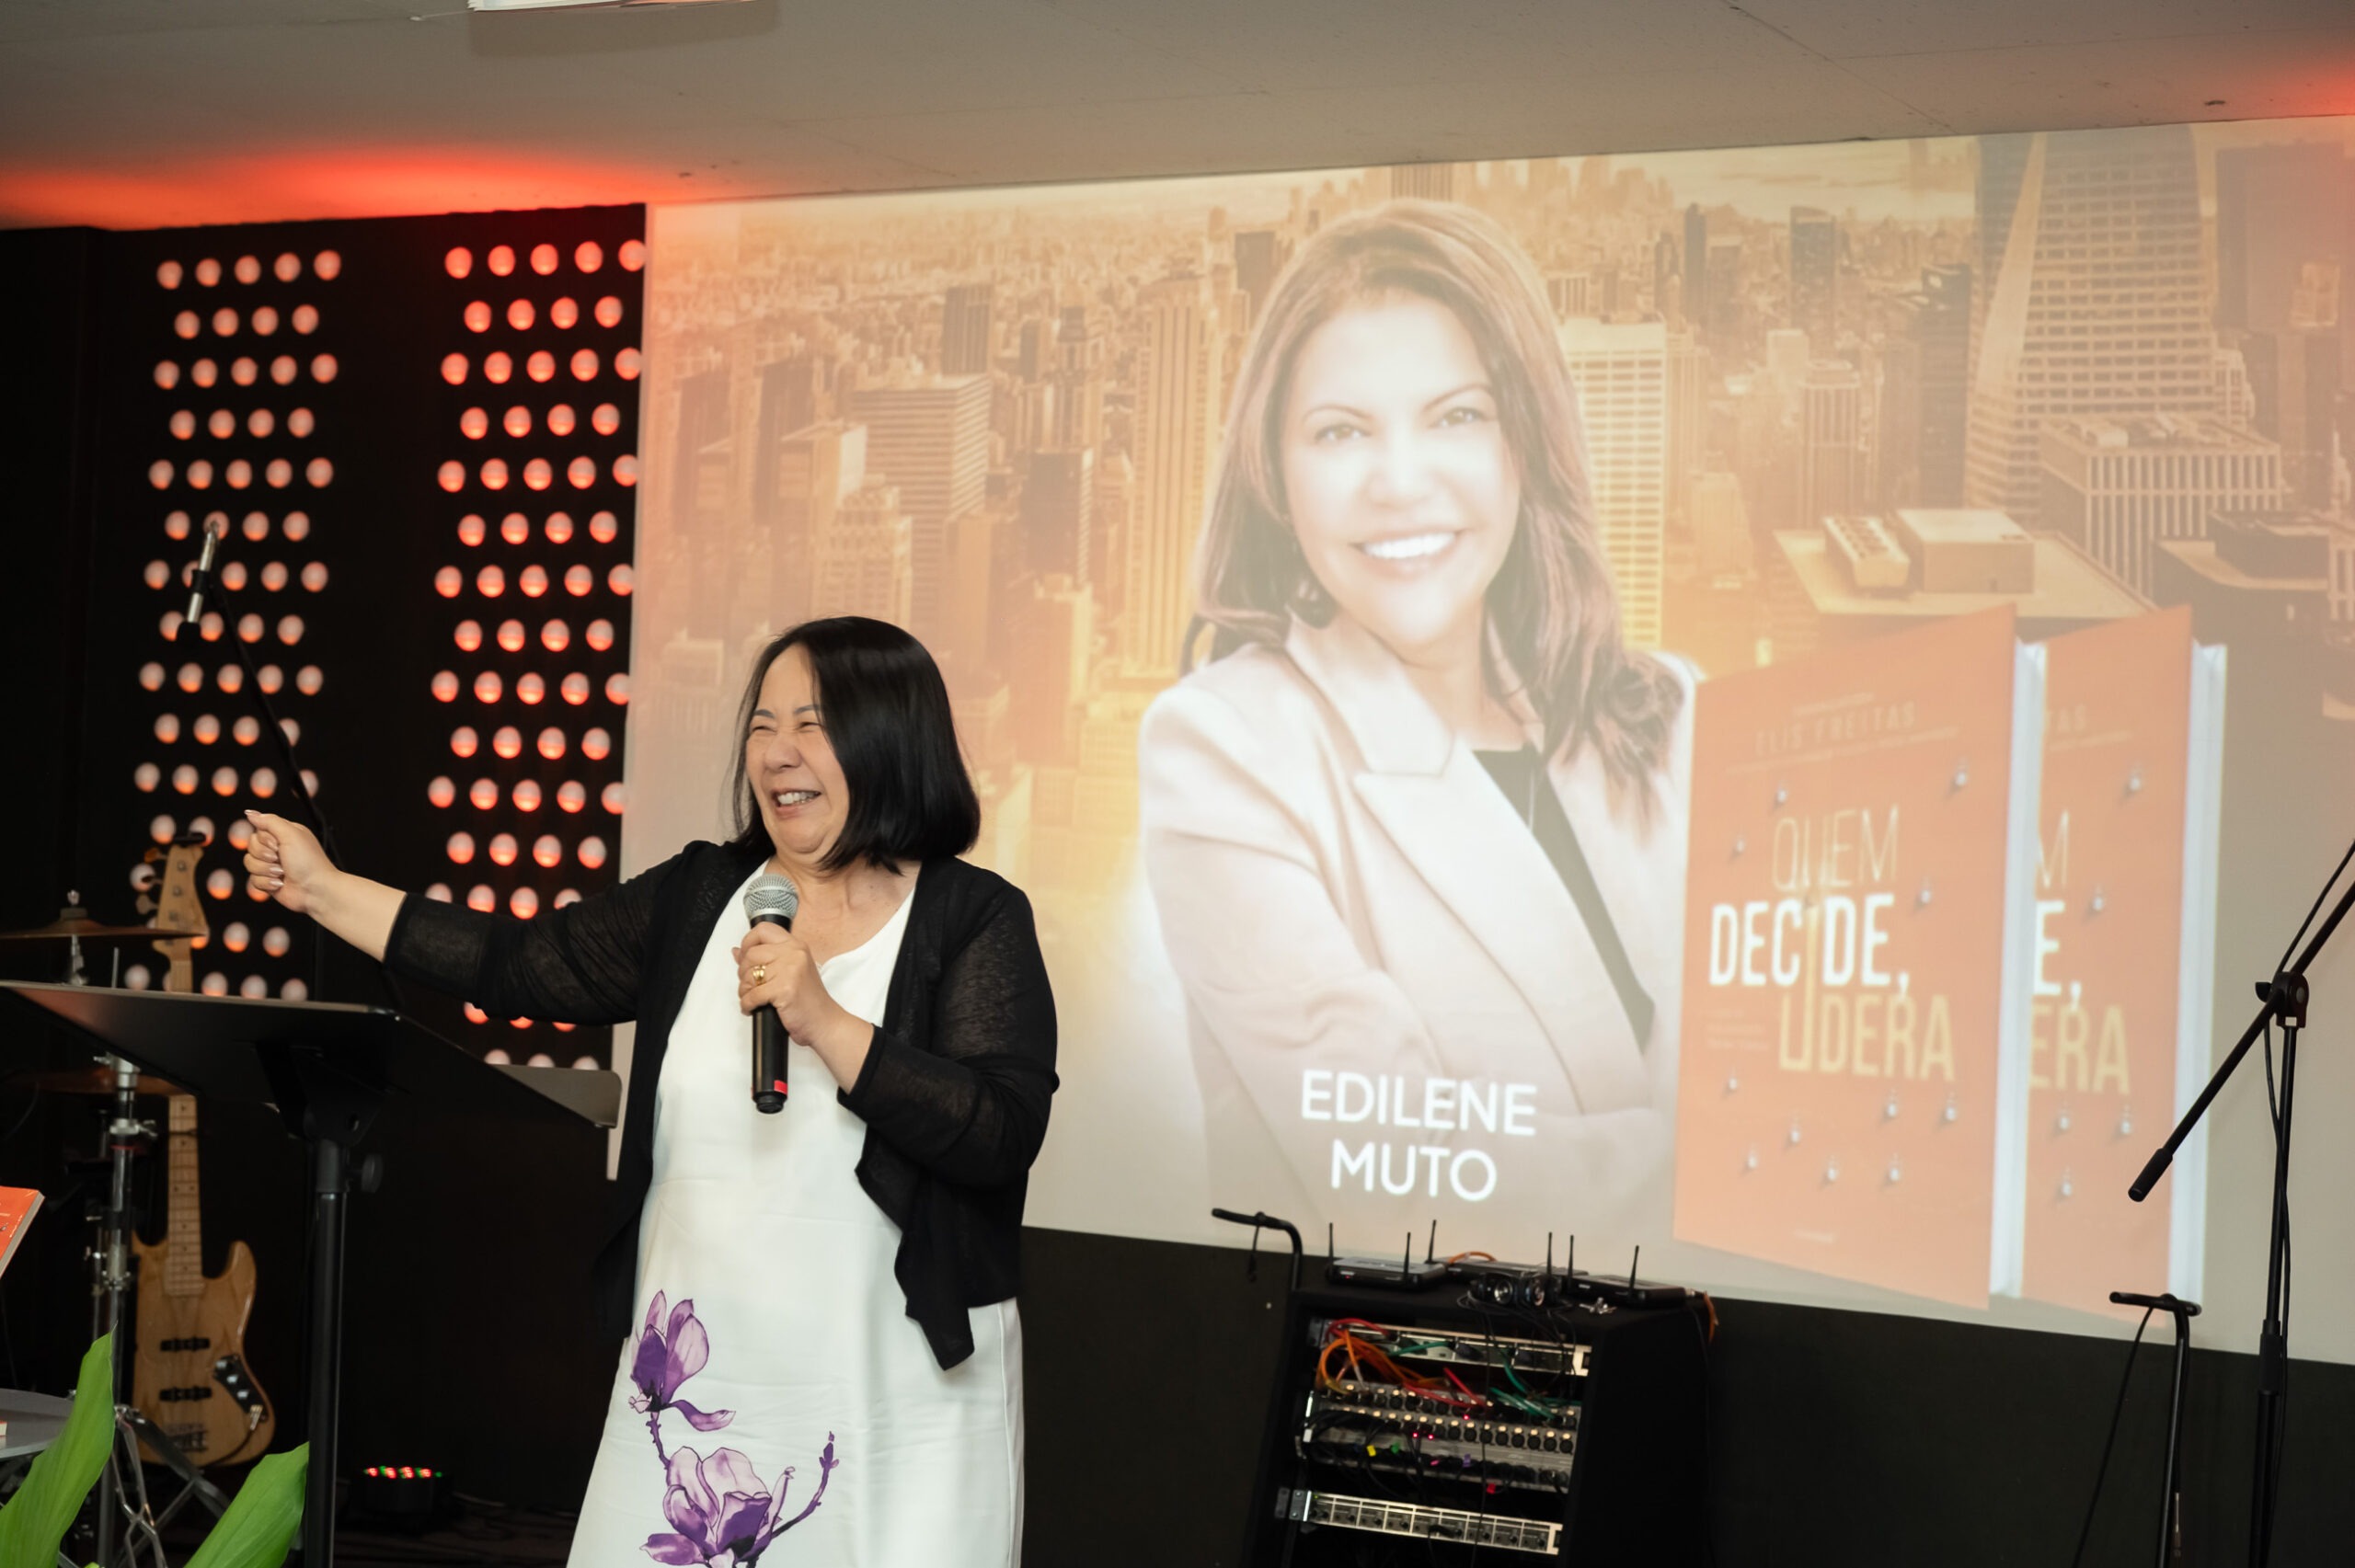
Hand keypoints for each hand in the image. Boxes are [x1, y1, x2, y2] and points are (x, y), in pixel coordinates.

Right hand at [243, 810, 332, 913]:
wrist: (315, 889)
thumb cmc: (309, 862)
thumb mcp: (291, 834)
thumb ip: (270, 821)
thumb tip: (251, 813)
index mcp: (284, 835)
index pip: (258, 831)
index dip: (264, 839)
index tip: (277, 844)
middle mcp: (277, 849)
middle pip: (250, 846)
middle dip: (264, 855)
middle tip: (280, 859)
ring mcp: (272, 866)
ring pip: (249, 863)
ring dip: (266, 870)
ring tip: (282, 873)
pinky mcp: (269, 881)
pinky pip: (253, 880)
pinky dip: (267, 883)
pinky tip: (280, 883)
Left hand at [734, 926, 841, 1044]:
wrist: (825, 1023)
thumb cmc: (809, 1001)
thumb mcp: (791, 971)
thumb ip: (765, 958)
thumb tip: (737, 951)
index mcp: (796, 946)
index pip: (764, 929)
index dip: (748, 941)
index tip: (745, 956)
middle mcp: (794, 954)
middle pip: (751, 954)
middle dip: (743, 973)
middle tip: (751, 984)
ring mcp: (790, 971)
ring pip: (749, 975)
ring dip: (744, 990)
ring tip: (753, 998)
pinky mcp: (784, 989)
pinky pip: (752, 995)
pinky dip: (747, 1004)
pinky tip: (753, 1008)